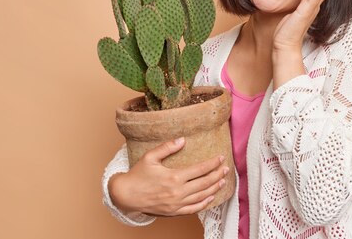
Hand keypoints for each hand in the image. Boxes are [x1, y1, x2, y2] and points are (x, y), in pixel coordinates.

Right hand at [109, 137, 228, 215]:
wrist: (125, 195)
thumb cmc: (137, 175)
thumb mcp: (150, 157)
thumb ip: (167, 147)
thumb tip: (182, 140)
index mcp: (174, 177)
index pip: (200, 169)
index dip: (213, 163)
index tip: (221, 157)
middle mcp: (177, 192)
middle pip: (204, 183)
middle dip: (217, 175)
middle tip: (226, 168)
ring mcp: (176, 204)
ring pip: (201, 197)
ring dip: (214, 188)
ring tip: (222, 181)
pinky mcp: (173, 212)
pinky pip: (192, 209)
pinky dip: (204, 204)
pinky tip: (210, 198)